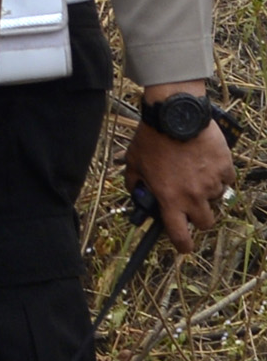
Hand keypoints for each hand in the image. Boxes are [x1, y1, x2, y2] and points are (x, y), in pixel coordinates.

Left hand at [129, 97, 235, 250]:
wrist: (175, 115)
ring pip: (216, 199)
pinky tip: (206, 160)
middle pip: (206, 223)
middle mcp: (193, 196)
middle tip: (192, 204)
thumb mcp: (134, 163)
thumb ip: (136, 184)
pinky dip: (219, 174)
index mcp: (169, 199)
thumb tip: (140, 197)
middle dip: (199, 217)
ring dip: (207, 191)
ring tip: (194, 171)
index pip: (179, 234)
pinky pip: (226, 180)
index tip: (183, 245)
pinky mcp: (226, 169)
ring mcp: (212, 183)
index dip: (182, 244)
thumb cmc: (151, 138)